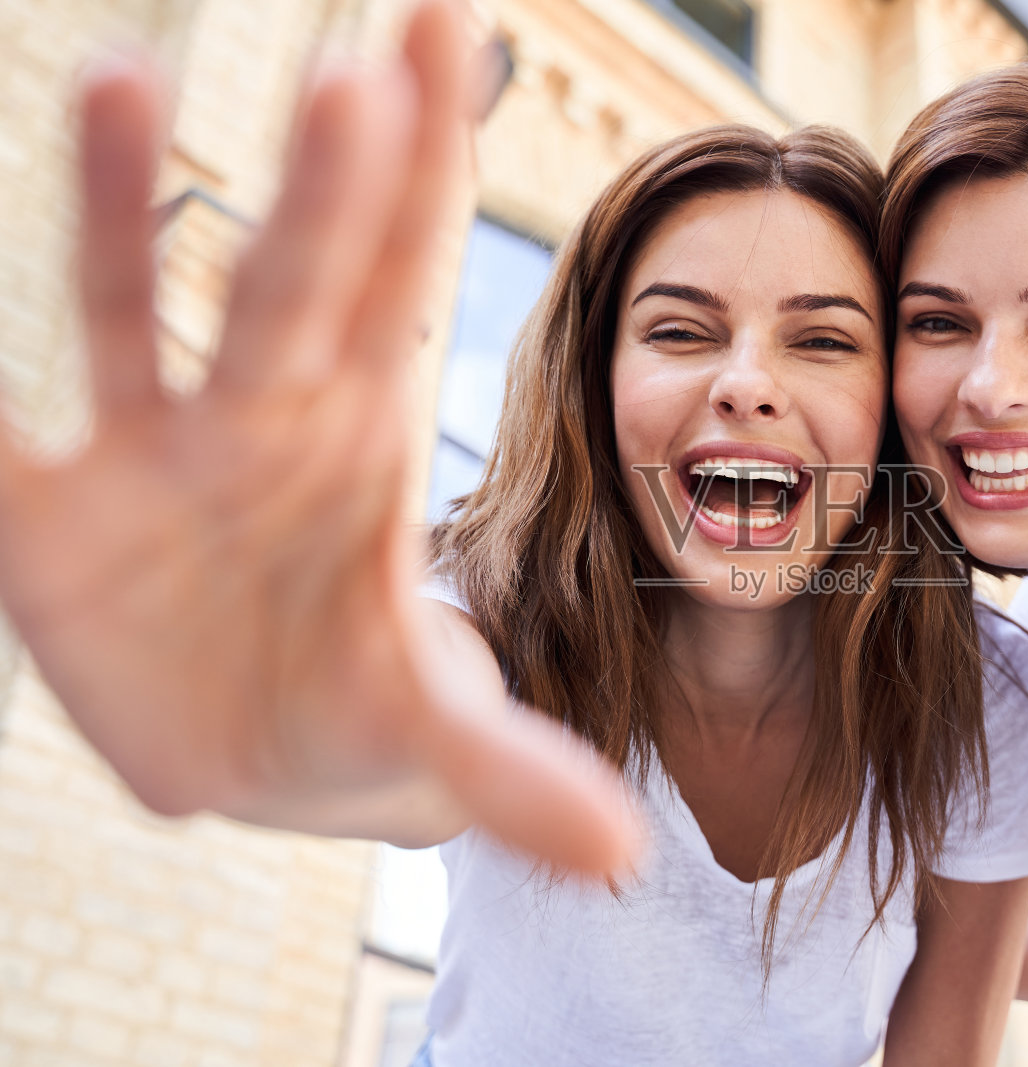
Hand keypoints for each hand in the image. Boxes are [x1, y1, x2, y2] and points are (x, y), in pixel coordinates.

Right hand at [0, 1, 637, 874]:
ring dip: (116, 203)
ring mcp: (147, 453)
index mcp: (363, 443)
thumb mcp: (431, 741)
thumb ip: (514, 777)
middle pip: (298, 277)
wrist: (248, 753)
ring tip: (119, 80)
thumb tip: (620, 858)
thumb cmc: (355, 705)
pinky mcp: (45, 512)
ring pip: (134, 307)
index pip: (407, 275)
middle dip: (328, 181)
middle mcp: (259, 417)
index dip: (428, 163)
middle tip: (359, 71)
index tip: (449, 30)